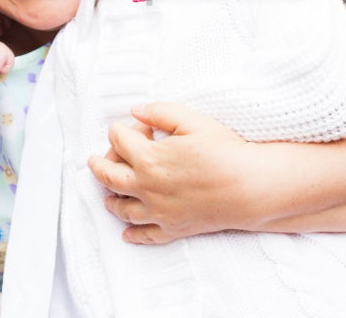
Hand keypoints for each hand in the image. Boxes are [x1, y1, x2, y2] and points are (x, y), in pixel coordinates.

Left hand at [87, 101, 255, 244]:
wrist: (251, 188)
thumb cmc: (225, 151)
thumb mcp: (193, 121)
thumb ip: (160, 112)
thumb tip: (135, 111)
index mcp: (148, 159)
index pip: (119, 141)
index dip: (120, 130)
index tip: (126, 127)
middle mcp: (146, 188)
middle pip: (109, 177)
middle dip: (98, 165)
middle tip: (94, 160)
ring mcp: (158, 212)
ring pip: (122, 209)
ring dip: (110, 200)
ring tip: (107, 196)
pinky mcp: (173, 229)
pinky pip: (145, 235)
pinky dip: (132, 234)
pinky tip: (126, 234)